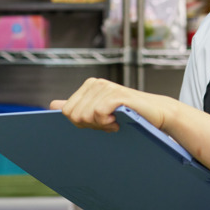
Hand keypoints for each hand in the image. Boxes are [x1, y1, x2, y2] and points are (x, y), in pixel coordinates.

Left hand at [50, 78, 172, 132]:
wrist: (157, 114)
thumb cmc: (127, 114)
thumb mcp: (99, 111)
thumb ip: (77, 106)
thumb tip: (52, 105)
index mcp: (88, 86)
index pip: (67, 112)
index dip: (81, 123)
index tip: (98, 123)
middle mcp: (95, 83)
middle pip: (74, 115)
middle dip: (90, 125)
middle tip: (108, 123)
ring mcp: (105, 87)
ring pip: (85, 116)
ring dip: (101, 126)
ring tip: (116, 121)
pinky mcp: (116, 94)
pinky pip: (98, 115)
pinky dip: (108, 124)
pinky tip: (119, 120)